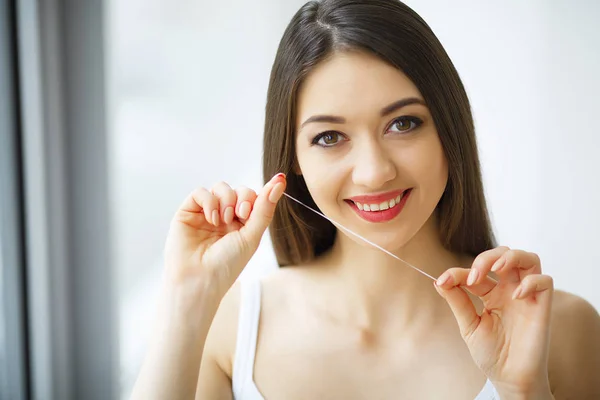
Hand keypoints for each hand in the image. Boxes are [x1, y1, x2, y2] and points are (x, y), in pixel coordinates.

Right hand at [163, 173, 285, 297]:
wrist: (199, 280)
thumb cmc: (227, 265)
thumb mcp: (252, 236)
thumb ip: (265, 208)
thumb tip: (280, 180)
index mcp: (242, 225)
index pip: (253, 198)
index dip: (255, 198)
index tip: (250, 213)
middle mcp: (225, 218)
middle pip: (238, 190)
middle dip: (242, 198)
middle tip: (240, 215)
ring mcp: (206, 214)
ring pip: (220, 187)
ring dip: (226, 199)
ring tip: (224, 220)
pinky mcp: (188, 212)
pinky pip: (201, 192)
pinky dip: (209, 201)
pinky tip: (211, 218)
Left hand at [435, 246, 553, 398]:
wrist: (509, 378)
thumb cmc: (491, 353)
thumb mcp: (469, 325)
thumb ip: (457, 301)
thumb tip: (439, 280)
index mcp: (490, 293)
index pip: (476, 271)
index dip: (458, 272)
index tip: (443, 282)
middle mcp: (509, 290)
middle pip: (504, 254)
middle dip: (486, 257)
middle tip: (473, 276)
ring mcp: (526, 296)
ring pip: (528, 259)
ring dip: (511, 257)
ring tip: (496, 269)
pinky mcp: (542, 306)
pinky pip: (545, 281)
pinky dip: (531, 281)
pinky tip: (516, 295)